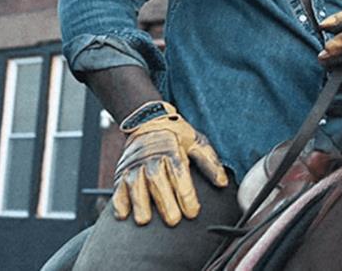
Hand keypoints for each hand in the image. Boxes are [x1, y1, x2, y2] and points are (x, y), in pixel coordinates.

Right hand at [112, 101, 227, 225]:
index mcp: (172, 150)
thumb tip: (223, 183)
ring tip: (144, 220)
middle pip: (157, 181)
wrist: (148, 119)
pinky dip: (118, 201)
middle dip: (165, 202)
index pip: (179, 174)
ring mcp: (134, 165)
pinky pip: (118, 187)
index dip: (186, 194)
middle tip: (173, 220)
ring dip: (139, 203)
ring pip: (134, 185)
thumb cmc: (176, 135)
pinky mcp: (121, 171)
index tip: (193, 212)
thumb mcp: (197, 142)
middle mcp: (151, 158)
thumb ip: (209, 162)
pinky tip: (123, 214)